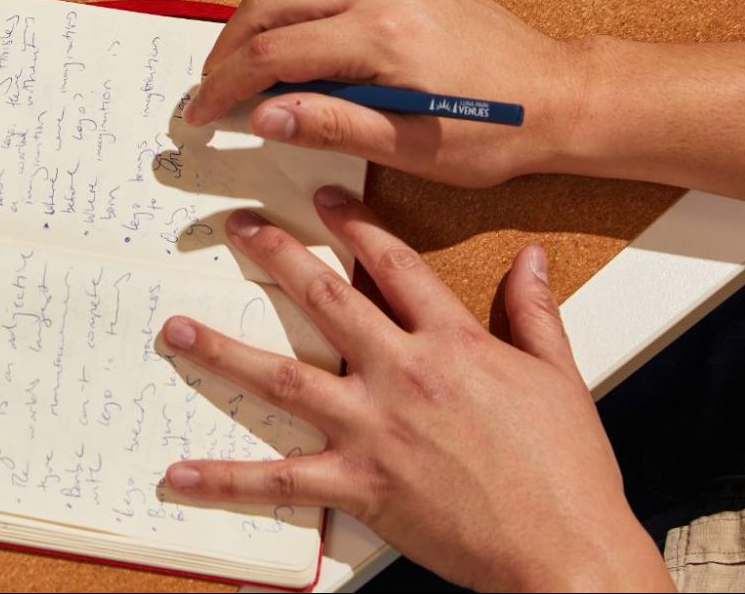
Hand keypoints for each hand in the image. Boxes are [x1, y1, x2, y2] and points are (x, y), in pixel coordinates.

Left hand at [160, 190, 670, 592]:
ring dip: (222, 350)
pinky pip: (280, 481)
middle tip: (236, 226)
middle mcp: (404, 374)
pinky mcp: (360, 484)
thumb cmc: (569, 472)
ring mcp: (375, 428)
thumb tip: (530, 259)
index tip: (325, 197)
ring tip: (175, 328)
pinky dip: (226, 480)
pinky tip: (180, 474)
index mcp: (453, 344)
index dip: (356, 224)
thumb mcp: (562, 378)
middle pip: (325, 299)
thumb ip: (536, 313)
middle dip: (275, 256)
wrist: (566, 548)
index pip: (395, 265)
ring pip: (283, 377)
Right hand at [183, 0, 591, 186]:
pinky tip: (292, 23)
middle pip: (267, 2)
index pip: (272, 53)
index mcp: (380, 34)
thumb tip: (262, 116)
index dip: (225, 85)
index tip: (205, 112)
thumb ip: (328, 124)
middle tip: (213, 87)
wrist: (556, 96)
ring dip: (257, 12)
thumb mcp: (407, 146)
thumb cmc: (492, 129)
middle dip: (228, 47)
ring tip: (248, 57)